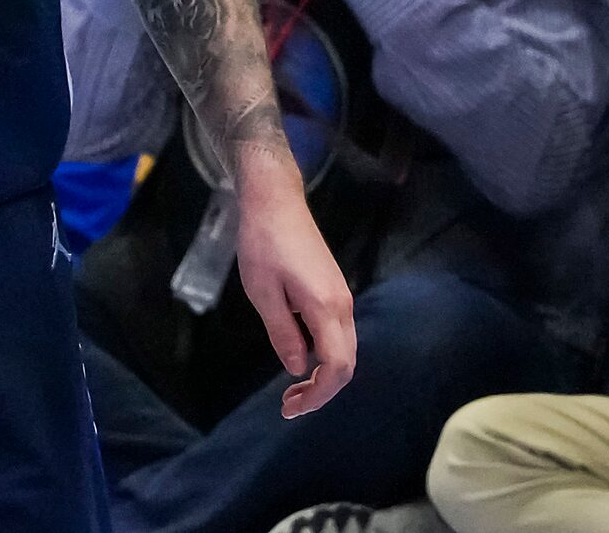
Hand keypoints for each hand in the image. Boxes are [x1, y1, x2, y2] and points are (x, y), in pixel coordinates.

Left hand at [233, 174, 356, 416]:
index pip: (337, 367)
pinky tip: (300, 356)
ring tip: (292, 389)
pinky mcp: (334, 289)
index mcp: (326, 308)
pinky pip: (337, 332)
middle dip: (322, 390)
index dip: (319, 394)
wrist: (275, 201)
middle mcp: (343, 306)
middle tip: (289, 405)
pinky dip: (323, 353)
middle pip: (346, 362)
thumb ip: (282, 333)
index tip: (292, 407)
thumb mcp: (262, 292)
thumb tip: (298, 369)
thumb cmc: (263, 243)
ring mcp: (342, 296)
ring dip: (323, 373)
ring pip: (344, 348)